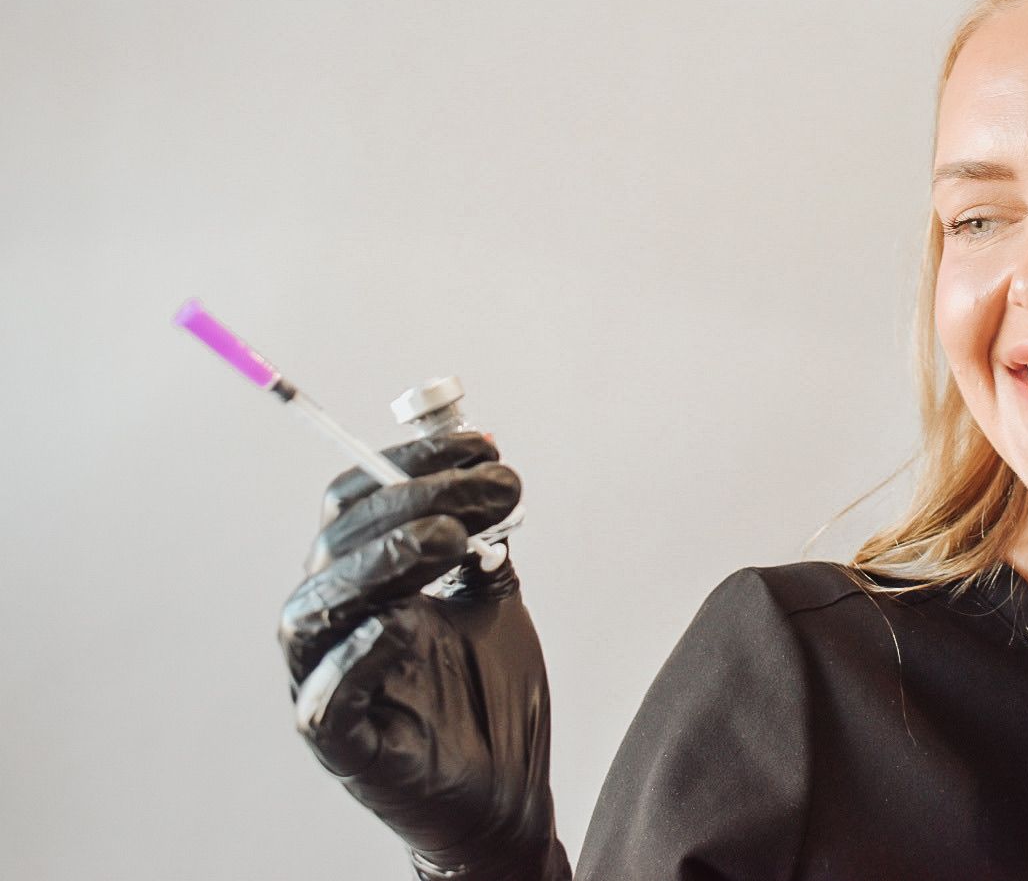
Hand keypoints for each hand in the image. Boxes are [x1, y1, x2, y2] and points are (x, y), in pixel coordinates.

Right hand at [278, 432, 568, 879]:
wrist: (506, 790)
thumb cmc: (487, 694)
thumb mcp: (494, 599)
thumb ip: (483, 543)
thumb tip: (489, 472)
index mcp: (360, 580)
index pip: (357, 501)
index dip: (411, 461)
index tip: (484, 443)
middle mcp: (332, 623)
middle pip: (340, 540)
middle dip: (418, 499)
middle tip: (495, 489)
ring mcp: (326, 681)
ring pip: (314, 607)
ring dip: (380, 559)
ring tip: (449, 538)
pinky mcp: (340, 743)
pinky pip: (326, 696)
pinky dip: (357, 653)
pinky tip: (403, 623)